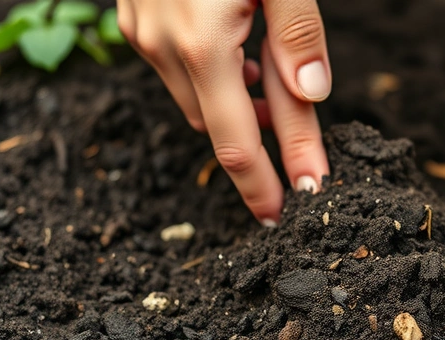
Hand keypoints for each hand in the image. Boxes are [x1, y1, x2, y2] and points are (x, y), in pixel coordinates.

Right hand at [118, 0, 331, 225]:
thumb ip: (298, 33)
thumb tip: (313, 95)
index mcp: (203, 44)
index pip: (238, 144)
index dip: (262, 188)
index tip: (284, 215)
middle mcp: (162, 44)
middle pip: (217, 127)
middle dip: (258, 139)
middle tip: (298, 127)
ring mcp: (140, 31)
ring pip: (195, 99)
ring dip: (234, 103)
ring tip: (269, 72)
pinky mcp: (131, 17)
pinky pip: (175, 68)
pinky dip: (211, 74)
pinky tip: (236, 44)